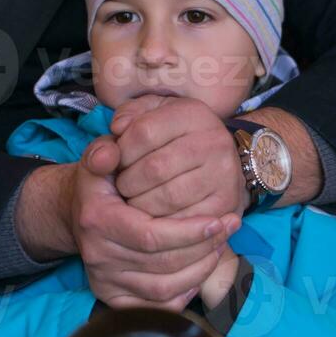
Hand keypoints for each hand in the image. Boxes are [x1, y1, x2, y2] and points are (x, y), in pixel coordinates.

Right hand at [66, 136, 241, 308]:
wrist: (79, 211)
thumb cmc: (102, 181)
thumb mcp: (99, 157)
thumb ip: (105, 151)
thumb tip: (112, 153)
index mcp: (97, 220)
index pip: (151, 236)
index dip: (190, 232)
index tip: (220, 220)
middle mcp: (98, 256)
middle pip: (163, 264)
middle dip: (204, 248)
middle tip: (230, 227)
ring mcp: (104, 281)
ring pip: (164, 288)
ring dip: (200, 270)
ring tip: (220, 246)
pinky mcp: (113, 297)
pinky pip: (157, 306)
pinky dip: (185, 292)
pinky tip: (201, 269)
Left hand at [111, 95, 249, 219]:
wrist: (217, 164)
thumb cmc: (173, 140)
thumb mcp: (150, 118)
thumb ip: (124, 123)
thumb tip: (109, 144)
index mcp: (193, 114)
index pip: (144, 132)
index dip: (121, 150)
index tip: (117, 160)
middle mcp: (214, 141)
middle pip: (154, 168)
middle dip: (128, 182)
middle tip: (122, 186)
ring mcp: (224, 174)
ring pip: (168, 197)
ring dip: (141, 204)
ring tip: (135, 199)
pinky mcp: (226, 203)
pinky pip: (183, 220)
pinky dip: (161, 222)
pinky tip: (153, 215)